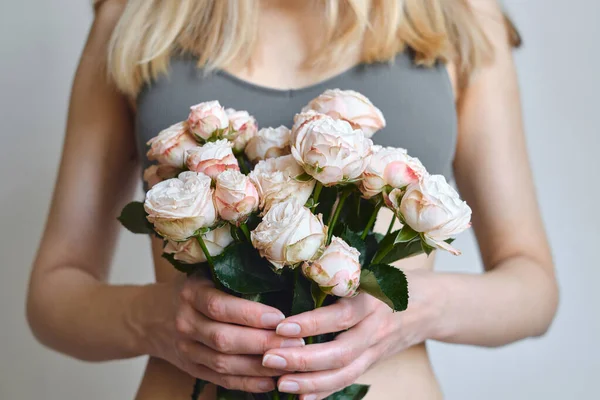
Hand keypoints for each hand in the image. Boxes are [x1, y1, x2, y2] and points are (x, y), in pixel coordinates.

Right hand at [143, 274, 304, 392]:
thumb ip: (235, 275)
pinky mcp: (192, 369)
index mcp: (191, 293)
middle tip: (296, 342)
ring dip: (259, 366)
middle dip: (263, 343)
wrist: (151, 316)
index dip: (251, 314)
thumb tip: (284, 278)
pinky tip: (270, 380)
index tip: (281, 317)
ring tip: (289, 362)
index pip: (220, 306)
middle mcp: (185, 322)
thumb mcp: (206, 274)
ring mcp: (186, 349)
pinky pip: (221, 380)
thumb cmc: (194, 290)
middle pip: (224, 338)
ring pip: (224, 363)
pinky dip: (247, 383)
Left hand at [262, 270, 434, 398]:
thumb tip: (295, 273)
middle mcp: (376, 328)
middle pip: (340, 352)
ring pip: (345, 373)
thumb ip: (339, 275)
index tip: (281, 326)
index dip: (311, 323)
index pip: (341, 316)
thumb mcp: (370, 271)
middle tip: (270, 358)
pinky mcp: (374, 362)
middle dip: (302, 359)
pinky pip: (350, 380)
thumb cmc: (392, 280)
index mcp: (372, 300)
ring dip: (310, 382)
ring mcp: (376, 349)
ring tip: (280, 383)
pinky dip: (325, 392)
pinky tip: (301, 398)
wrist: (432, 305)